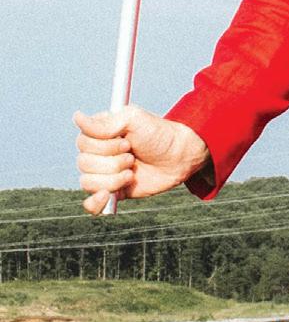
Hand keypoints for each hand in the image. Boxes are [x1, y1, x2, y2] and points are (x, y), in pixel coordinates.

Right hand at [73, 104, 211, 214]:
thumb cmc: (158, 133)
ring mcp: (104, 173)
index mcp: (100, 132)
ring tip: (131, 172)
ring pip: (87, 182)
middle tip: (132, 155)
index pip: (83, 142)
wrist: (179, 157)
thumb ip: (105, 124)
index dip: (104, 145)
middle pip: (84, 163)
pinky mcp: (112, 192)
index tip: (127, 141)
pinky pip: (90, 204)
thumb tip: (76, 117)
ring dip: (112, 179)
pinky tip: (107, 196)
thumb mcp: (133, 120)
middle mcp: (99, 152)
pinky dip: (95, 203)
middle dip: (112, 162)